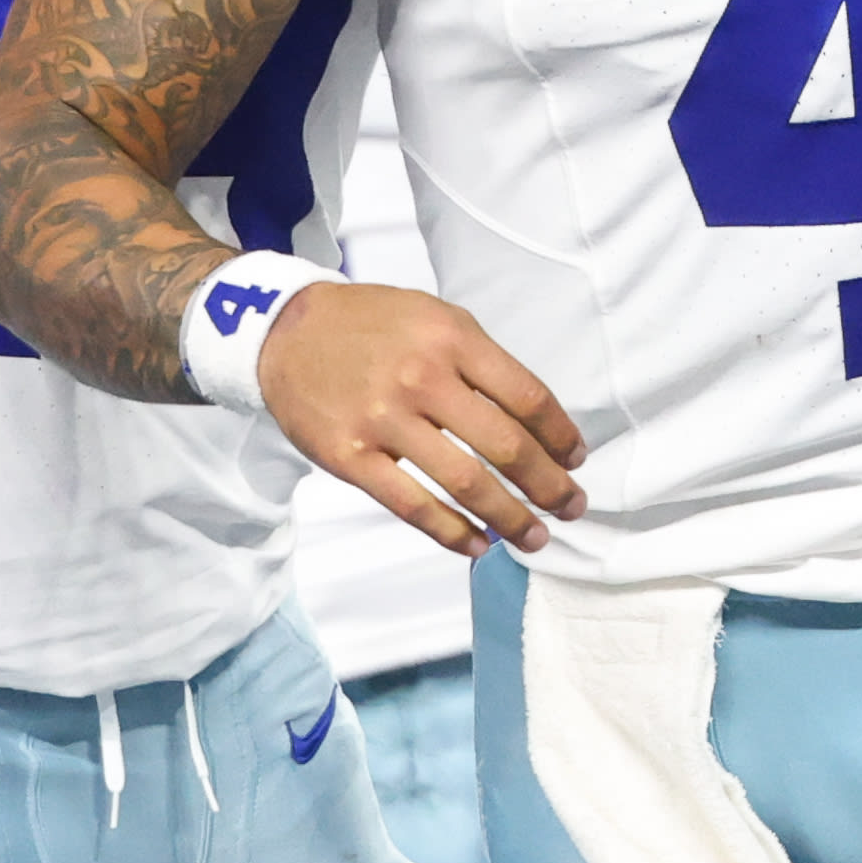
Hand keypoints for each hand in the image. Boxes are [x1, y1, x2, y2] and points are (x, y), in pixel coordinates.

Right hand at [257, 282, 589, 557]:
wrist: (286, 330)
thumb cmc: (371, 324)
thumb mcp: (434, 317)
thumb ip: (481, 361)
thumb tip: (536, 422)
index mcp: (451, 337)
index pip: (527, 397)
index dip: (560, 436)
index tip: (575, 459)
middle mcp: (422, 377)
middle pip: (505, 446)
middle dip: (549, 486)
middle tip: (572, 507)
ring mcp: (384, 420)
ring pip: (466, 483)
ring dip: (512, 518)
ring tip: (536, 537)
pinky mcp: (350, 457)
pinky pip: (412, 506)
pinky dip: (453, 533)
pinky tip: (480, 545)